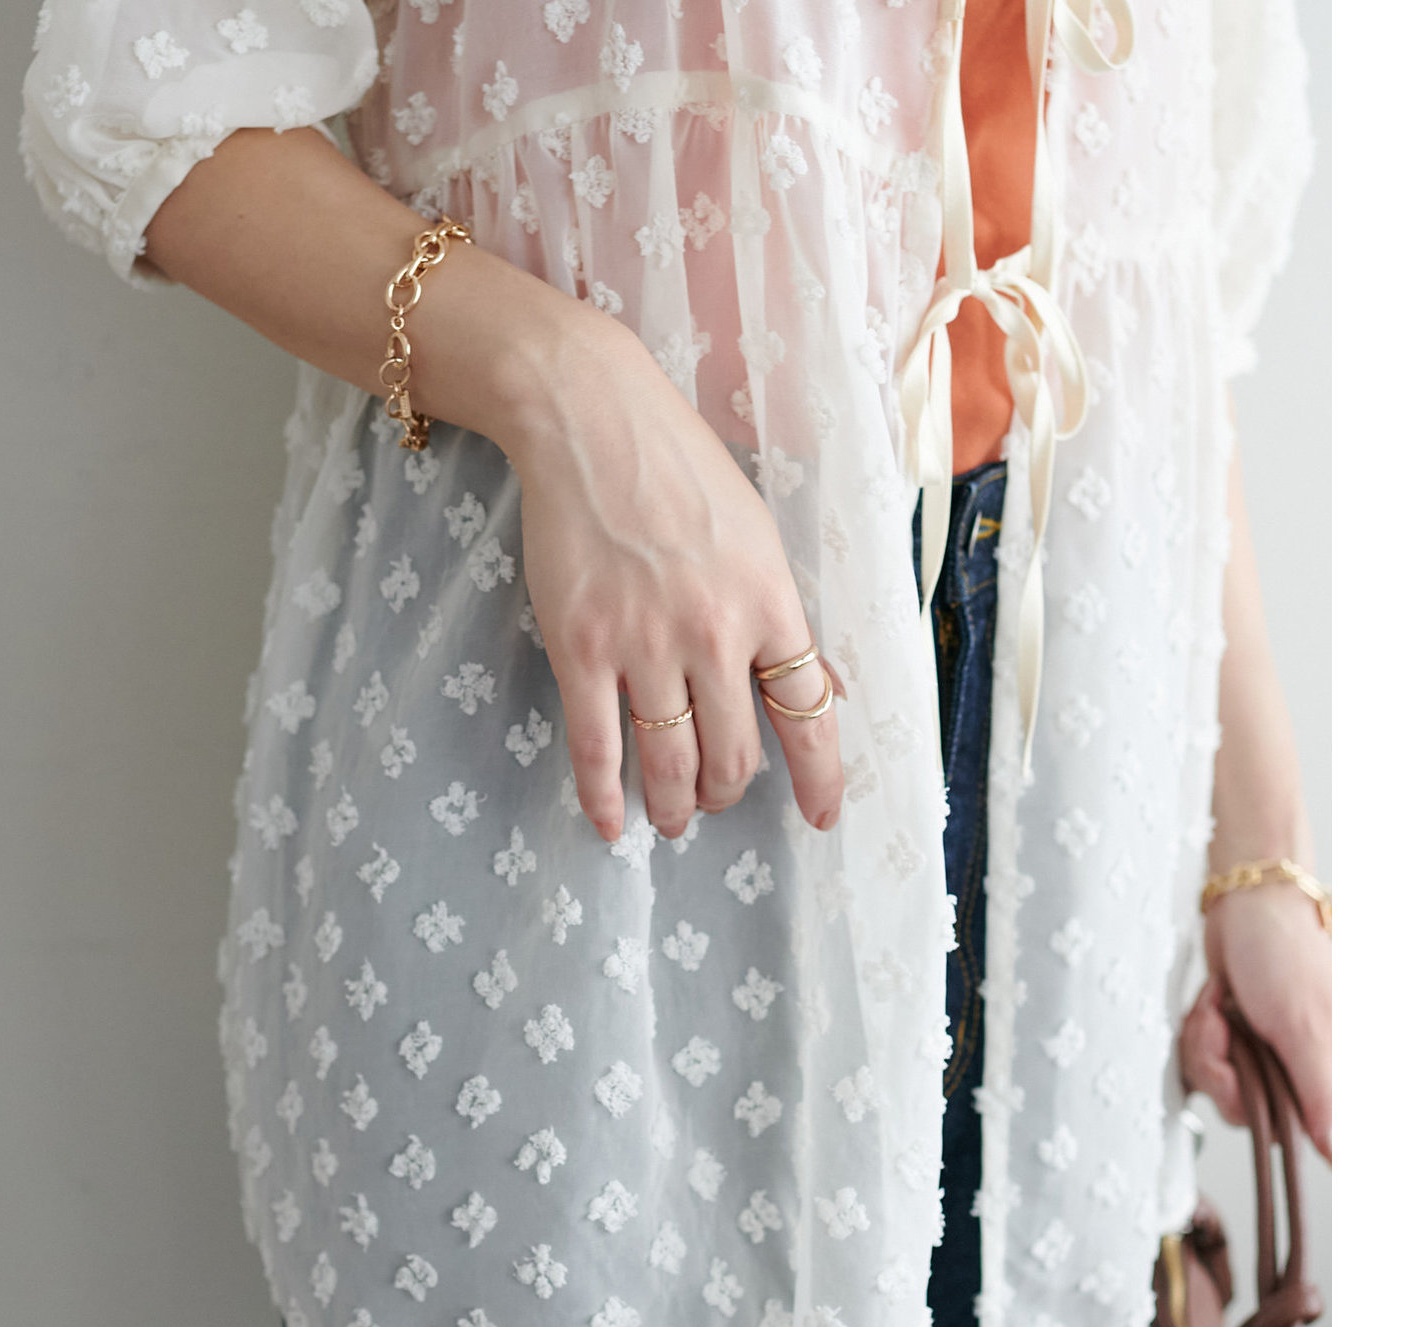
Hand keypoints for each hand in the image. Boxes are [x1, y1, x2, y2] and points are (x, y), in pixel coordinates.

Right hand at [497, 309, 843, 843]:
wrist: (592, 420)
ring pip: (670, 762)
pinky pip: (596, 747)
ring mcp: (645, 646)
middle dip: (727, 792)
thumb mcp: (759, 537)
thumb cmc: (681, 469)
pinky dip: (604, 797)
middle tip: (714, 799)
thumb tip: (824, 687)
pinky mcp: (581, 649)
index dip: (820, 778)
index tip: (820, 817)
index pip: (810, 713)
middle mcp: (715, 635)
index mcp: (770, 604)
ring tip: (674, 817)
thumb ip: (787, 619)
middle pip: (735, 754)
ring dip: (676, 804)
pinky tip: (611, 825)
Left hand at [1178, 883, 1330, 1158]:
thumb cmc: (1284, 954)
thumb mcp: (1305, 1028)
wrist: (1245, 907)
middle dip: (1223, 1066)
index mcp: (1331, 1073)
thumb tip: (1339, 1154)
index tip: (1248, 1074)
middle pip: (1247, 1111)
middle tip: (1228, 1027)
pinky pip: (1203, 1063)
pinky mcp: (1235, 1044)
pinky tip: (1212, 1004)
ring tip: (1219, 1009)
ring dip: (1205, 1044)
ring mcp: (1265, 1058)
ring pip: (1219, 1088)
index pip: (1297, 1133)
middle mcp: (1301, 1071)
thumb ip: (1323, 1095)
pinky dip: (1198, 1033)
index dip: (1261, 1109)